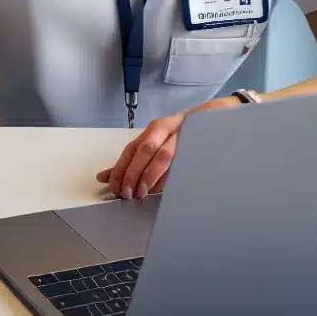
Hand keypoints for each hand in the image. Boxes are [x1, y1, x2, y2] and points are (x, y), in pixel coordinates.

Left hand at [97, 97, 238, 199]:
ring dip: (150, 177)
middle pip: (146, 149)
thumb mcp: (153, 144)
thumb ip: (130, 160)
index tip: (112, 186)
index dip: (120, 167)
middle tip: (126, 193)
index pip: (132, 148)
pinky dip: (168, 178)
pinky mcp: (196, 147)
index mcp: (154, 129)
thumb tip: (104, 177)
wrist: (212, 121)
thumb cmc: (178, 137)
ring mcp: (183, 137)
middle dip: (134, 173)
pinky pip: (179, 164)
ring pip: (163, 156)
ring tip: (141, 193)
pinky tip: (160, 189)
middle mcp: (167, 130)